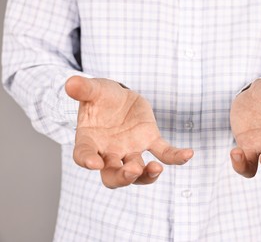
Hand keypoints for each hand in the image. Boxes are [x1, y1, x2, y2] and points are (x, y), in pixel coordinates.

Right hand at [65, 76, 192, 187]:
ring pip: (139, 172)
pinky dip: (176, 157)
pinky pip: (164, 153)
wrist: (117, 97)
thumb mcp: (92, 89)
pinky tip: (188, 154)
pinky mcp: (150, 141)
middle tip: (132, 172)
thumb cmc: (100, 97)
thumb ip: (83, 88)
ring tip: (156, 168)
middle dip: (122, 177)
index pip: (84, 155)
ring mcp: (131, 150)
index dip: (87, 160)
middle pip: (112, 176)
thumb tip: (71, 83)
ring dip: (147, 175)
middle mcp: (110, 152)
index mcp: (90, 141)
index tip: (93, 163)